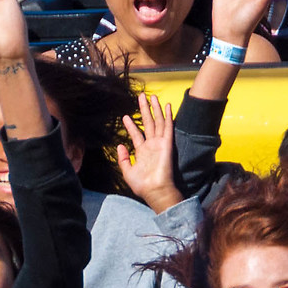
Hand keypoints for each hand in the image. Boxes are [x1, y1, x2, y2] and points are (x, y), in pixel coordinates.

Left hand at [115, 92, 181, 211]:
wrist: (155, 191)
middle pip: (148, 123)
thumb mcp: (127, 172)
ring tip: (152, 96)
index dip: (131, 125)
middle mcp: (151, 146)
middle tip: (141, 97)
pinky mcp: (167, 144)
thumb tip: (120, 146)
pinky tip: (166, 106)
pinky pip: (167, 127)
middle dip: (144, 110)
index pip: (136, 135)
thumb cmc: (142, 185)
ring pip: (157, 121)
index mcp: (142, 152)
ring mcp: (160, 143)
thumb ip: (123, 159)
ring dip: (155, 109)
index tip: (125, 116)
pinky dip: (167, 116)